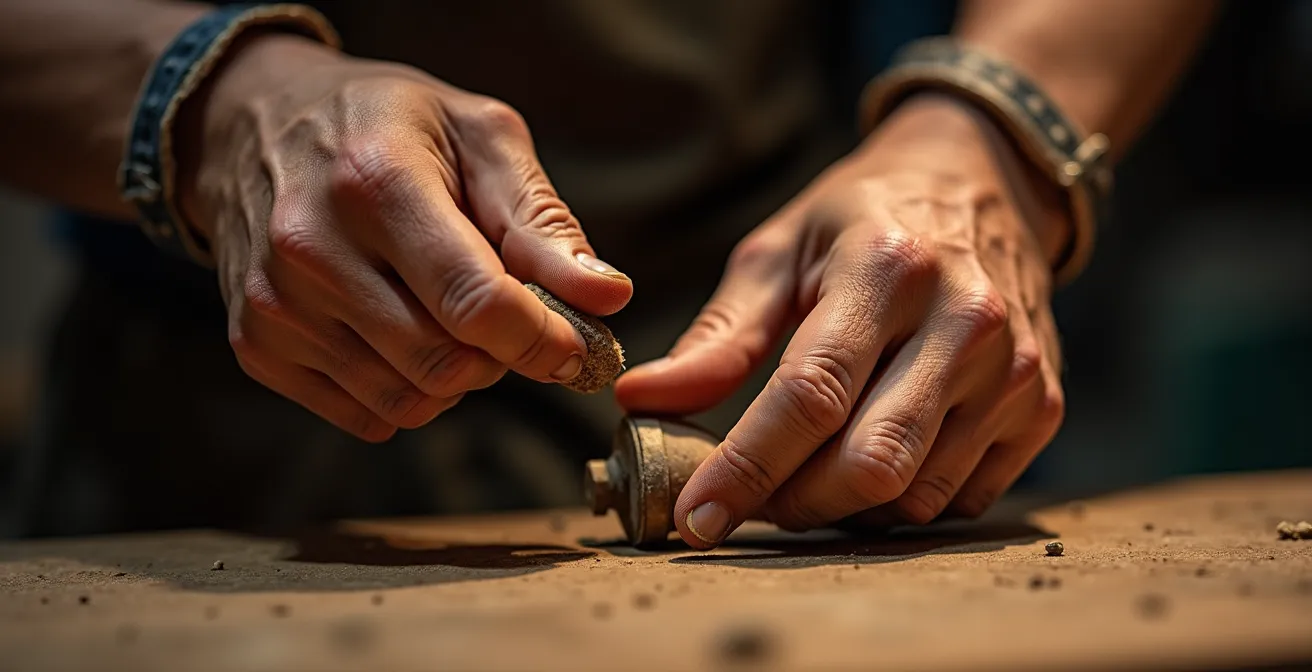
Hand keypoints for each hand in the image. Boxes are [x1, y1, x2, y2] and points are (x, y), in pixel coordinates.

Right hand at [177, 34, 631, 440]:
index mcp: (376, 182)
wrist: (255, 121)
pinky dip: (403, 393)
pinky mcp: (255, 345)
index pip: (478, 304)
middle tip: (503, 315)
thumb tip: (607, 298)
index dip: (544, 340)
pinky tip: (398, 335)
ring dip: (454, 379)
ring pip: (407, 402)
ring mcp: (275, 304)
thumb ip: (543, 221)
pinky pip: (365, 417)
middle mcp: (313, 249)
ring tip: (445, 316)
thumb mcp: (479, 137)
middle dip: (498, 356)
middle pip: (446, 364)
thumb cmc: (387, 125)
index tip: (575, 345)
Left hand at [615, 93, 1068, 546]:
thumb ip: (720, 335)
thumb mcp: (781, 253)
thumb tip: (644, 400)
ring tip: (806, 469)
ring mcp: (1013, 368)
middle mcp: (964, 320)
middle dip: (792, 502)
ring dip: (842, 507)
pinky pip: (959, 498)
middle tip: (747, 495)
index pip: (810, 395)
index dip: (746, 468)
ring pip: (914, 495)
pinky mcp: (1040, 404)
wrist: (983, 183)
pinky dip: (900, 502)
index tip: (694, 517)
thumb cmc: (863, 220)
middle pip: (869, 465)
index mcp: (887, 267)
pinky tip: (870, 456)